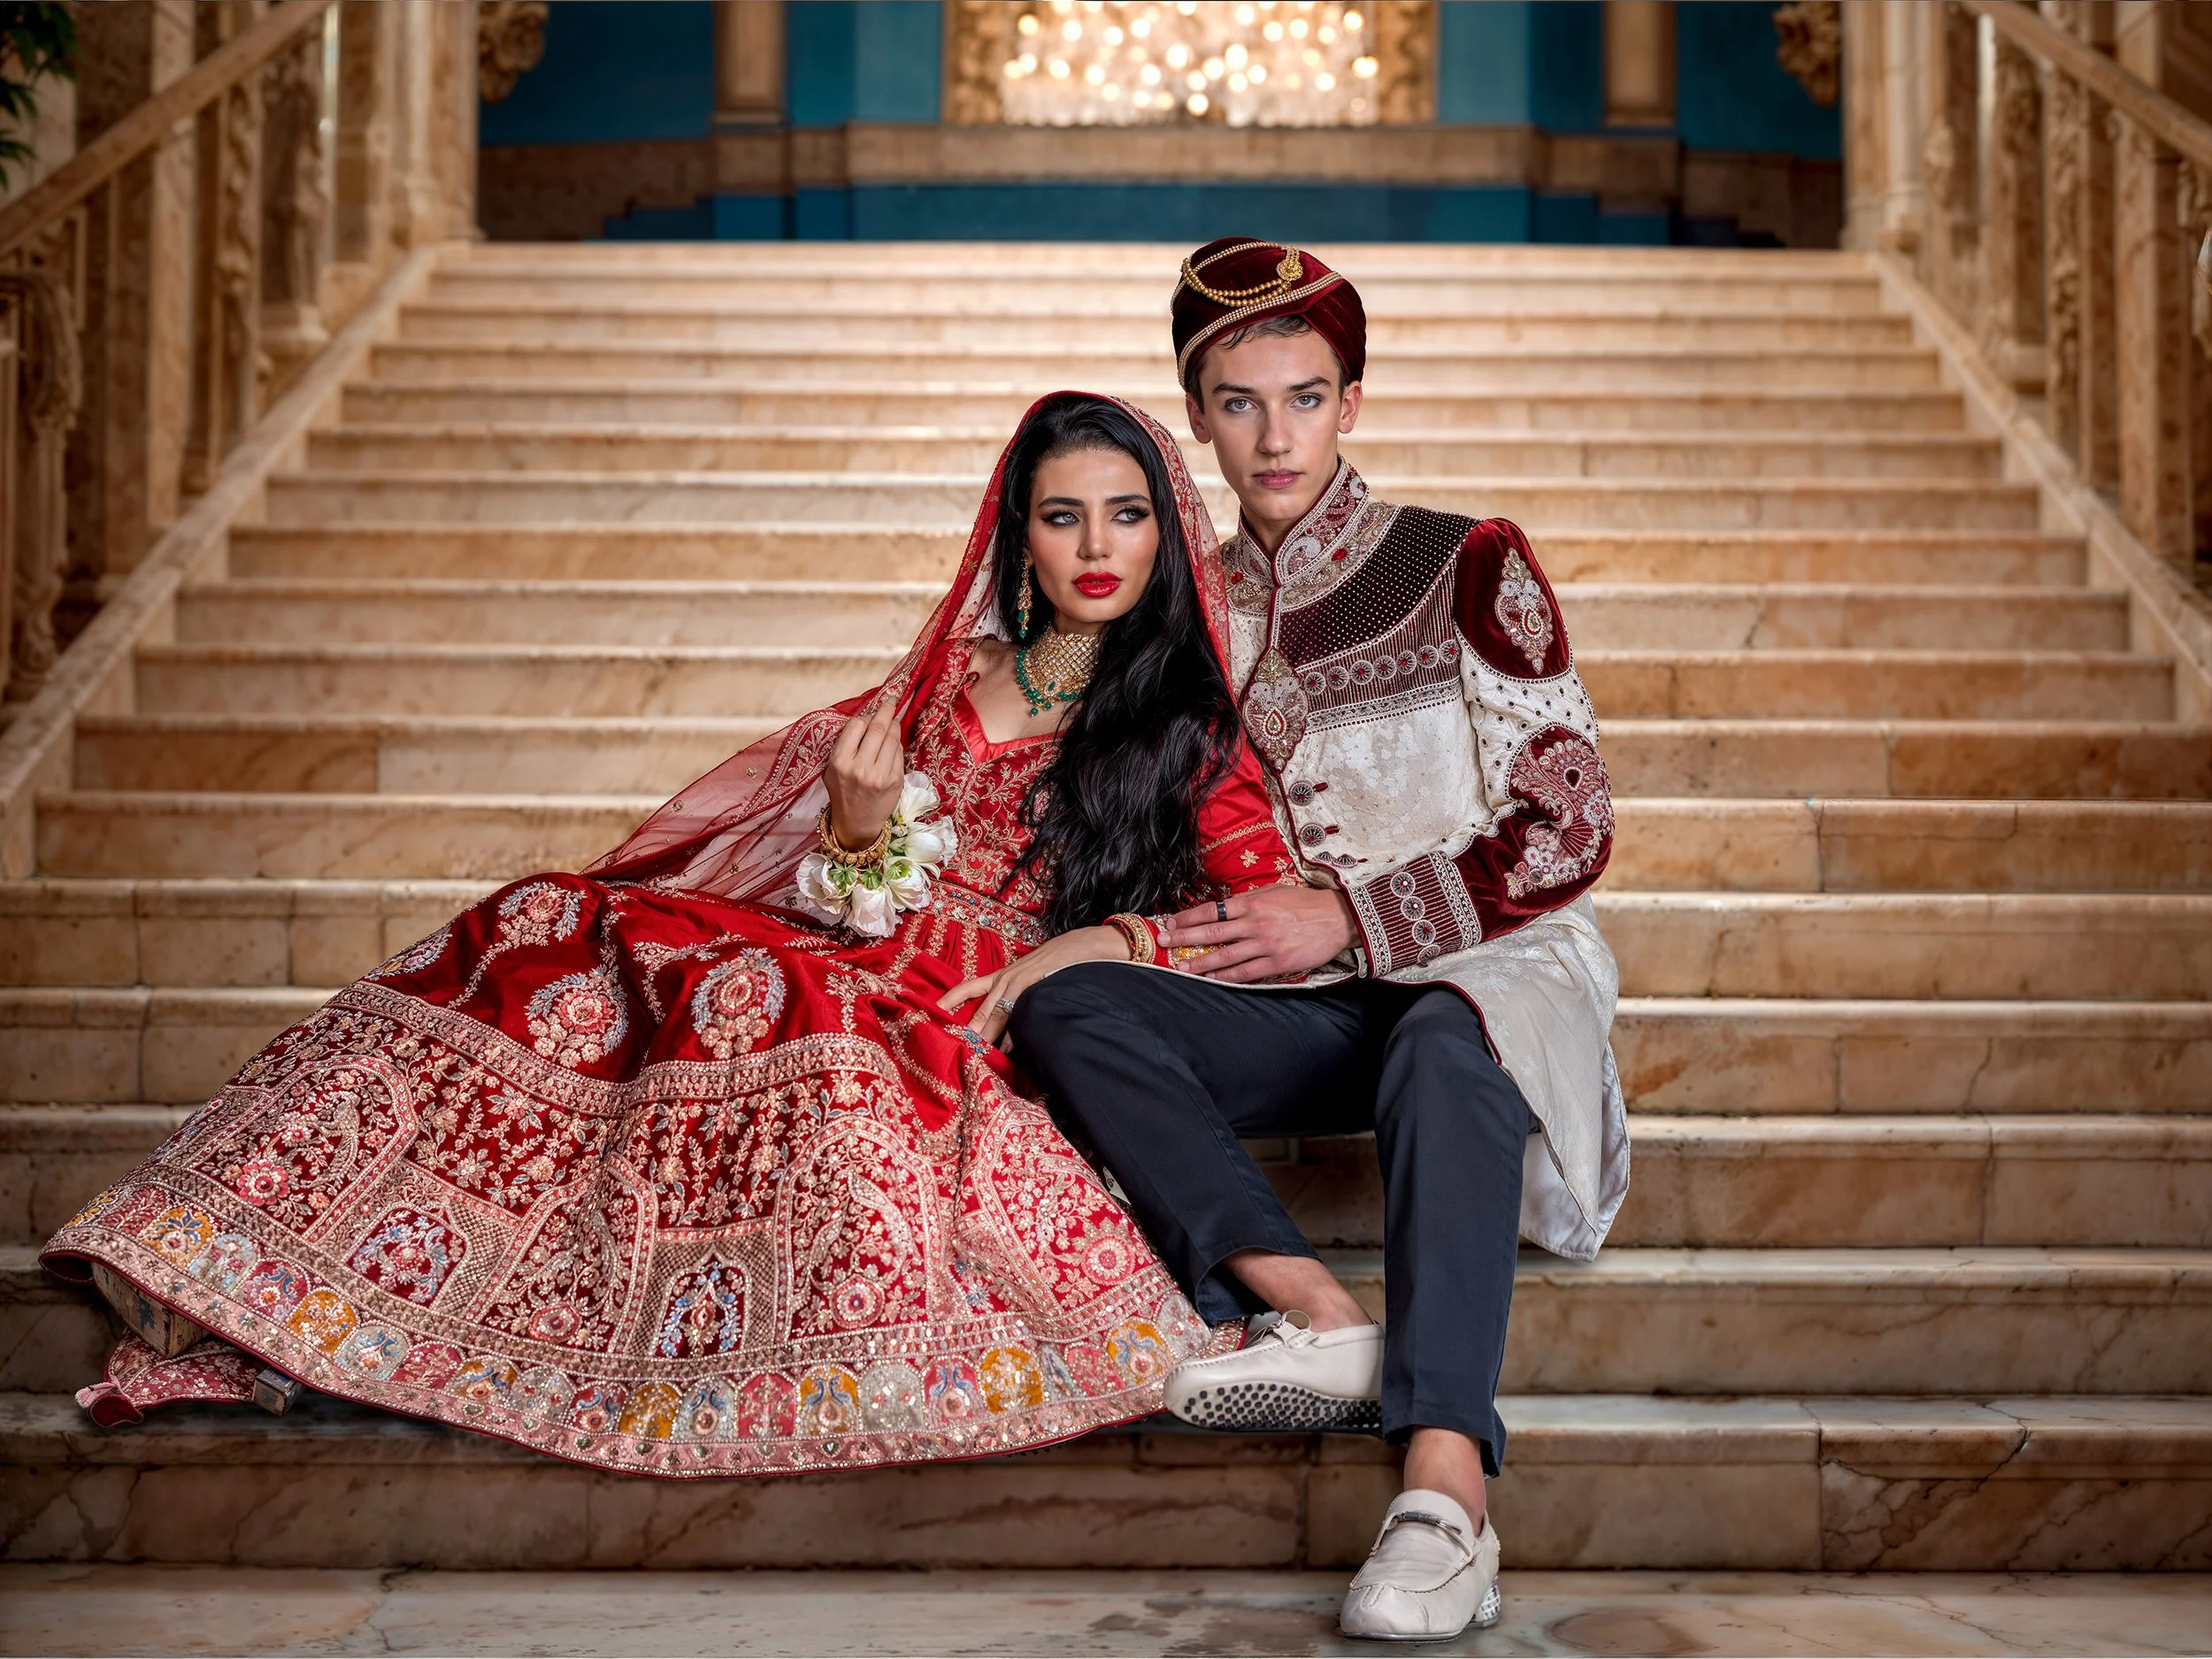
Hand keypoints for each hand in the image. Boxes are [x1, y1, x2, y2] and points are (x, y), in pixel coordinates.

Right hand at [824, 700, 904, 851]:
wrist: (856, 823)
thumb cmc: (843, 791)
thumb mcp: (832, 768)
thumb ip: (845, 745)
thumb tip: (866, 717)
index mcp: (840, 761)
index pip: (856, 725)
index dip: (865, 715)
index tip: (871, 710)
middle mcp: (860, 767)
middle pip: (877, 728)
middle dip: (886, 710)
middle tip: (891, 700)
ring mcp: (880, 775)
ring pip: (892, 738)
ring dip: (894, 725)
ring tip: (893, 720)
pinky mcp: (895, 781)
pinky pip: (899, 753)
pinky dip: (897, 744)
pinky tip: (894, 742)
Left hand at [941, 925, 1132, 1048]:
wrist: (1085, 946)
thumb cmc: (1058, 965)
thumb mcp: (1031, 978)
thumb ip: (1018, 998)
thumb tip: (1007, 1028)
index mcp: (1002, 976)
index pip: (967, 988)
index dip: (948, 1001)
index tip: (930, 1013)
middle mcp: (1006, 979)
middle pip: (978, 1010)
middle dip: (964, 1031)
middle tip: (947, 1048)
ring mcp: (1020, 982)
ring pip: (995, 1014)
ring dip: (983, 1035)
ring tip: (971, 1053)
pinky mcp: (1034, 985)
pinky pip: (1018, 1013)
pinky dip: (1011, 1035)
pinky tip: (1005, 1050)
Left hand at [1162, 885, 1356, 982]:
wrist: (1339, 918)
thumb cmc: (1306, 903)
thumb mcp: (1275, 891)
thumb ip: (1249, 899)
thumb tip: (1225, 906)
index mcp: (1253, 902)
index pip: (1211, 910)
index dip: (1188, 917)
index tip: (1170, 923)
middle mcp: (1255, 922)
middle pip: (1211, 931)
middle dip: (1183, 938)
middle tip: (1163, 943)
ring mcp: (1265, 944)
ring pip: (1225, 955)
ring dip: (1200, 962)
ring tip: (1181, 967)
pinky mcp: (1277, 963)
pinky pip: (1246, 972)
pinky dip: (1227, 977)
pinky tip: (1212, 980)